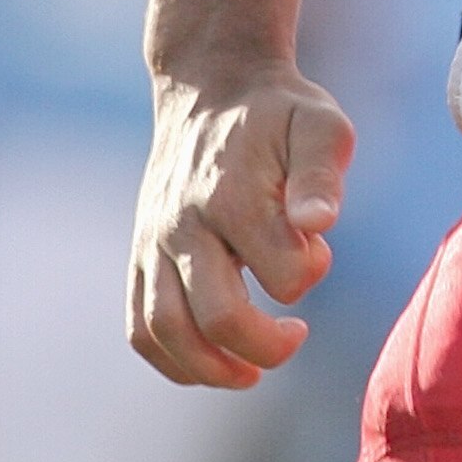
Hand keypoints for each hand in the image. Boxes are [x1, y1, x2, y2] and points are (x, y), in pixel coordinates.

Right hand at [129, 65, 352, 387]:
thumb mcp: (319, 124)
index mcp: (233, 193)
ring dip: (214, 369)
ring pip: (167, 332)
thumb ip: (321, 174)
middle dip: (268, 346)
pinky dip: (173, 362)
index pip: (283, 275)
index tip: (318, 248)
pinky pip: (141, 328)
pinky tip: (212, 365)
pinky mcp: (141, 255)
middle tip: (296, 333)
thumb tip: (316, 226)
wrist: (211, 89)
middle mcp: (185, 223)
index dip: (311, 272)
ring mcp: (155, 241)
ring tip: (251, 372)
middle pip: (218, 317)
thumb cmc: (278, 113)